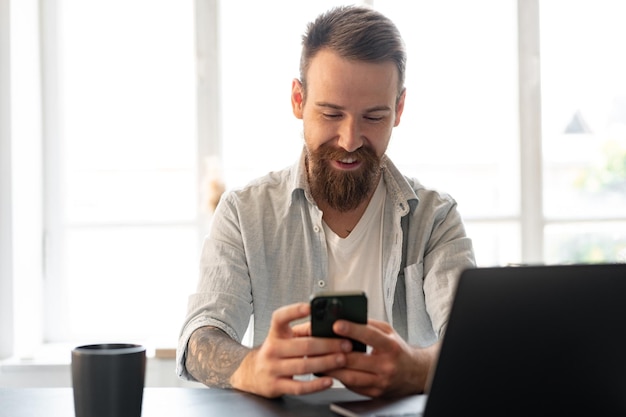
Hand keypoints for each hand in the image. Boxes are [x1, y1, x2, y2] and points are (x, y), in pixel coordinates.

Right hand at [230, 302, 351, 397]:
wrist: (251, 374)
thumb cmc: (276, 352)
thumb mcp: (283, 338)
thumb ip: (304, 331)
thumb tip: (331, 327)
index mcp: (275, 333)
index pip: (280, 317)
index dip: (294, 311)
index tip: (310, 306)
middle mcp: (272, 349)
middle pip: (302, 345)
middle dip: (327, 344)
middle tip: (346, 343)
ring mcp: (272, 368)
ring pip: (303, 366)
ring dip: (326, 362)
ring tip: (342, 359)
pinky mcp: (276, 386)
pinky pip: (299, 387)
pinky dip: (316, 385)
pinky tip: (329, 380)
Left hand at [325, 319, 439, 397]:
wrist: (414, 373)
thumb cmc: (399, 351)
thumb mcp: (389, 333)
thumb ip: (370, 325)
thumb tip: (349, 317)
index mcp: (391, 347)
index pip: (370, 336)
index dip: (352, 329)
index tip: (336, 324)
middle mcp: (387, 366)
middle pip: (355, 359)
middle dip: (334, 351)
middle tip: (318, 344)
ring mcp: (380, 382)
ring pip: (350, 376)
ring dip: (332, 368)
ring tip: (318, 359)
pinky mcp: (374, 392)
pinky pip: (352, 386)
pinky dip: (338, 378)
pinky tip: (329, 370)